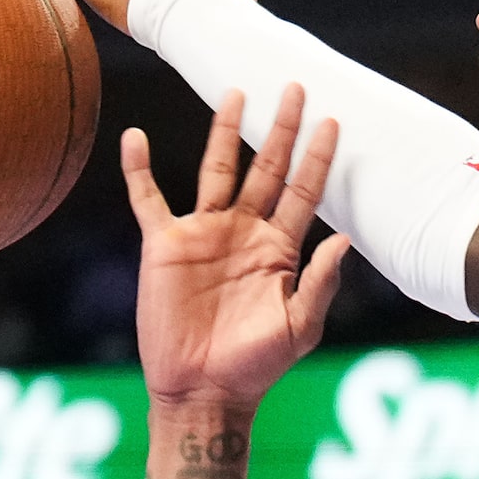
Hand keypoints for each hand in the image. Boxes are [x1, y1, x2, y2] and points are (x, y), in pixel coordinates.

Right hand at [126, 84, 348, 408]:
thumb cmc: (256, 366)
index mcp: (279, 249)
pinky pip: (147, 198)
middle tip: (296, 88)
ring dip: (225, 132)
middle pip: (266, 168)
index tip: (335, 122)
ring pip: (216, 170)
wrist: (204, 391)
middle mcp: (244, 233)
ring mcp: (204, 234)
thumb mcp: (299, 327)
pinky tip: (133, 138)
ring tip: (236, 93)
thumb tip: (345, 238)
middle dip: (282, 129)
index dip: (319, 159)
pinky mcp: (164, 245)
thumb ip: (321, 282)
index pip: (303, 192)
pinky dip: (138, 169)